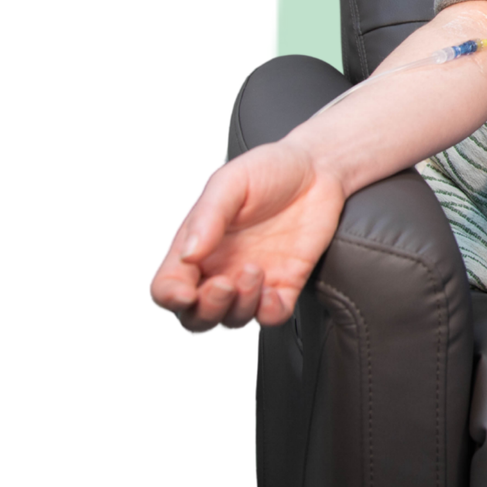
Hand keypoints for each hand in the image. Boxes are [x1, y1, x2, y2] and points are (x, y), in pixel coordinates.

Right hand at [150, 140, 345, 331]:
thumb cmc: (269, 169)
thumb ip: (208, 216)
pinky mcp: (285, 283)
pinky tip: (272, 292)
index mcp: (197, 245)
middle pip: (196, 315)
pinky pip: (272, 315)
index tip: (186, 293)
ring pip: (232, 319)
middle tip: (224, 285)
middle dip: (206, 310)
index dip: (171, 297)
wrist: (318, 167)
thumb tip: (187, 253)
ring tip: (254, 271)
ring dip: (239, 307)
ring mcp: (253, 279)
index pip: (168, 286)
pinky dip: (269, 313)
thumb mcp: (231, 182)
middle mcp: (221, 267)